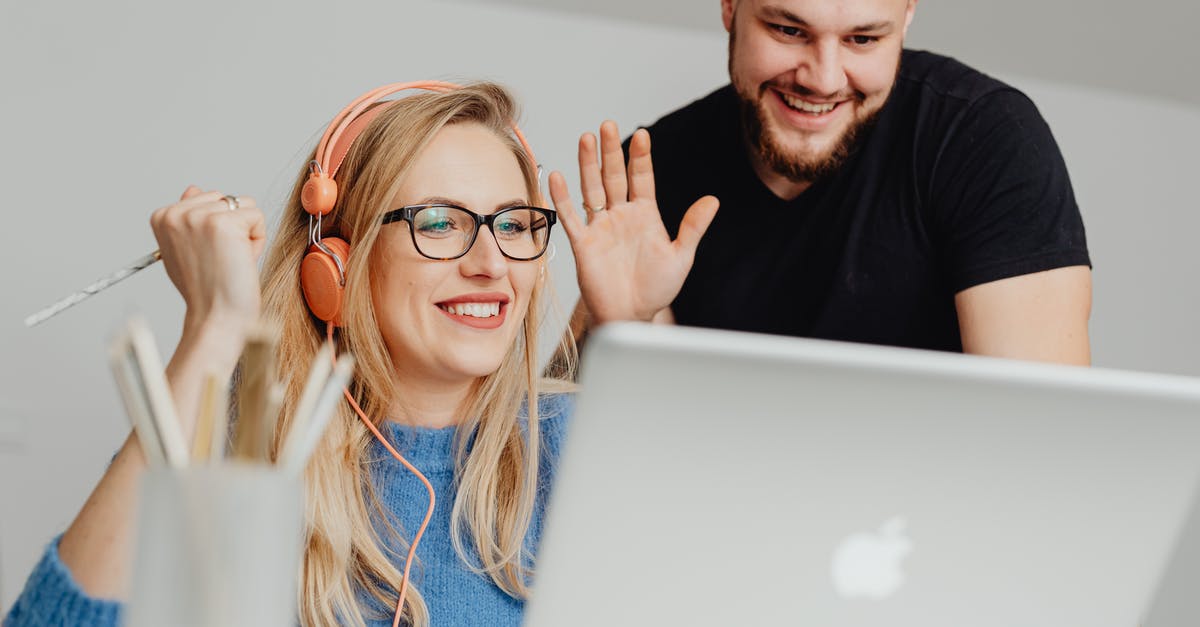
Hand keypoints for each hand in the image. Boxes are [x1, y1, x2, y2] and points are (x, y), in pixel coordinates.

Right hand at [150, 186, 265, 335]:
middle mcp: (176, 213)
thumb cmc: (205, 290)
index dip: (216, 230)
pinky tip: (241, 260)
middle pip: (226, 199)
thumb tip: (194, 188)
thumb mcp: (186, 249)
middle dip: (233, 228)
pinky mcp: (224, 223)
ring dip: (246, 234)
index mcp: (163, 216)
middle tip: (222, 259)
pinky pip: (257, 216)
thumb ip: (189, 219)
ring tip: (231, 260)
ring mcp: (198, 217)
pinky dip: (258, 241)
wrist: (216, 316)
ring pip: (244, 205)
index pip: (208, 200)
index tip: (207, 255)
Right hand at [550, 121, 717, 323]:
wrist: (632, 315)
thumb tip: (712, 200)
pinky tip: (558, 176)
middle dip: (611, 151)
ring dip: (588, 165)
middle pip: (614, 176)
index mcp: (645, 214)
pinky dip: (563, 198)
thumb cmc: (656, 288)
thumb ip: (692, 227)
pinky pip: (571, 217)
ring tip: (587, 138)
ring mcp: (601, 227)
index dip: (641, 157)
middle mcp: (621, 215)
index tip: (642, 135)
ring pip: (592, 188)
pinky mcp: (583, 243)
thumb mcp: (680, 256)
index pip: (642, 178)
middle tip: (608, 125)